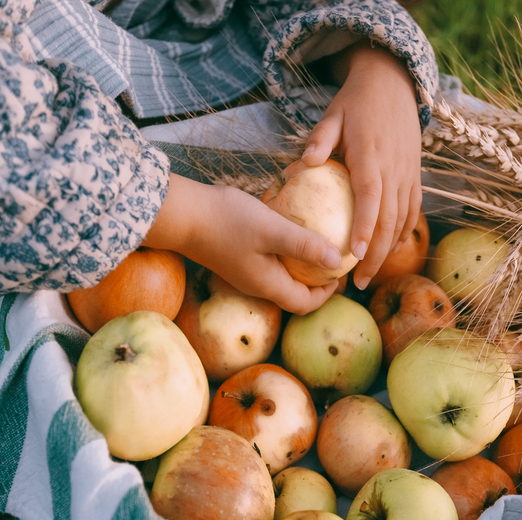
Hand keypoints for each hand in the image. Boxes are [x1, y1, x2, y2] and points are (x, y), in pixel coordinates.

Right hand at [143, 176, 339, 314]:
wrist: (181, 214)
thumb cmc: (226, 221)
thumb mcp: (272, 230)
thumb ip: (305, 246)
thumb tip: (337, 262)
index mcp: (268, 285)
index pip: (305, 303)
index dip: (327, 294)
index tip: (341, 273)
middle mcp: (257, 284)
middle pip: (295, 294)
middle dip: (317, 282)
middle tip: (333, 259)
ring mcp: (245, 272)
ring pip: (282, 278)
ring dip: (302, 267)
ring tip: (317, 244)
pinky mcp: (237, 257)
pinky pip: (269, 262)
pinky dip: (285, 254)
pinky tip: (290, 230)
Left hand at [301, 45, 421, 289]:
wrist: (392, 84)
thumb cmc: (354, 103)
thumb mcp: (332, 114)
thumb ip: (319, 139)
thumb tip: (304, 162)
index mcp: (371, 156)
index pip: (371, 198)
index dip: (366, 227)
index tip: (355, 254)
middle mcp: (394, 169)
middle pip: (389, 219)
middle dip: (377, 254)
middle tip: (358, 281)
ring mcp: (408, 173)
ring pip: (403, 220)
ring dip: (389, 250)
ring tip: (370, 274)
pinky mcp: (415, 175)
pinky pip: (413, 210)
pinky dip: (404, 233)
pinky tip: (391, 251)